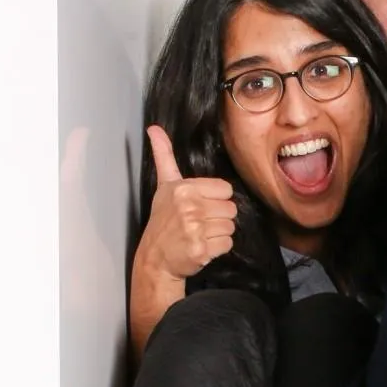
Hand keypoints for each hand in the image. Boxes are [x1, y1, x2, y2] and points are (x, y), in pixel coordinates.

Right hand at [139, 125, 236, 279]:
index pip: (226, 189)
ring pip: (231, 226)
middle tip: (199, 223)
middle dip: (219, 217)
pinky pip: (228, 244)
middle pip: (231, 209)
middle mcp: (189, 206)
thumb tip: (154, 128)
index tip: (200, 206)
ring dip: (219, 233)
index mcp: (183, 188)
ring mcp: (195, 229)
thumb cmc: (164, 221)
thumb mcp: (164, 186)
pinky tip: (202, 247)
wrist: (155, 258)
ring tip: (200, 235)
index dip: (216, 199)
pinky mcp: (201, 249)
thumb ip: (164, 157)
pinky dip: (218, 248)